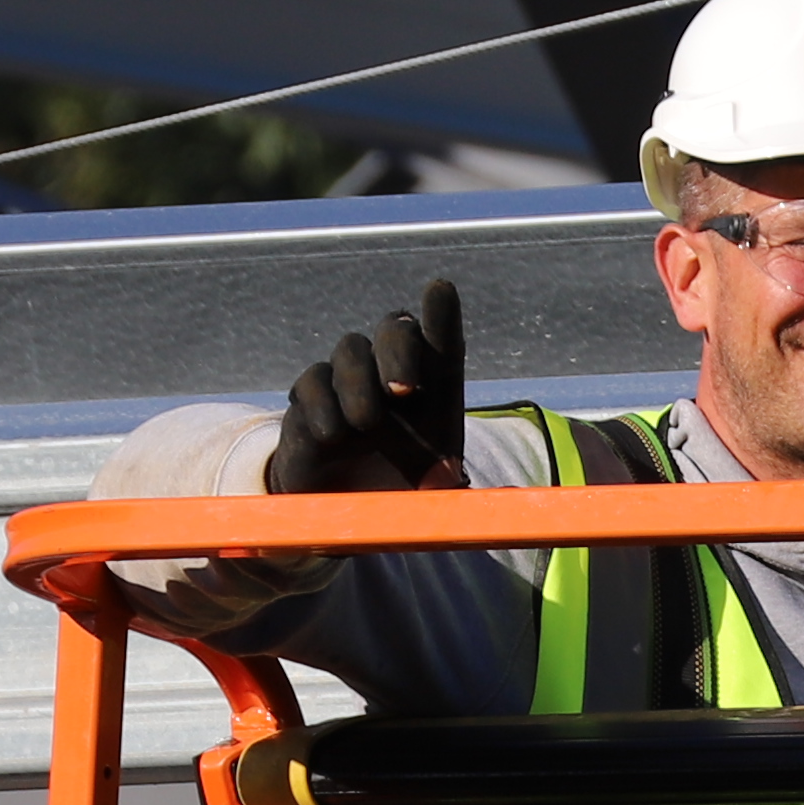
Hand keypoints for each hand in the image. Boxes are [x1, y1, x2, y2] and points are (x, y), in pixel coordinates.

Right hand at [267, 280, 464, 493]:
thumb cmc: (400, 495)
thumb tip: (493, 492)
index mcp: (435, 390)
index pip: (442, 341)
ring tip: (366, 425)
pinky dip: (321, 404)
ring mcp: (349, 382)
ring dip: (359, 383)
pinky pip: (312, 382)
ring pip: (351, 348)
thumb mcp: (434, 498)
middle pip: (396, 329)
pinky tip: (332, 435)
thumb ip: (458, 490)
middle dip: (399, 350)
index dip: (441, 315)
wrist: (344, 514)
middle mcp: (393, 375)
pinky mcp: (310, 402)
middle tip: (403, 390)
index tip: (440, 290)